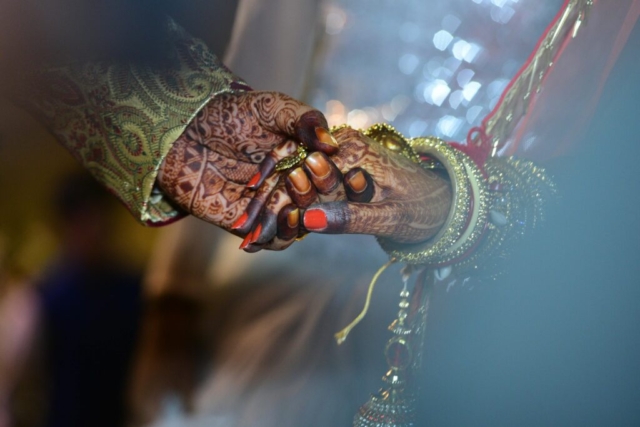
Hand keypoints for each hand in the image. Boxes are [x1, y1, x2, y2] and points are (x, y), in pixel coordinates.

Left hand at [156, 91, 338, 230]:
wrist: (184, 131)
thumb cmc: (231, 114)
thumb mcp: (271, 106)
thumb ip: (303, 119)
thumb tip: (331, 144)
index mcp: (307, 159)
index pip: (333, 174)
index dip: (334, 172)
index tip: (320, 161)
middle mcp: (295, 186)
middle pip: (320, 202)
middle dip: (315, 192)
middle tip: (297, 175)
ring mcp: (274, 207)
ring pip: (300, 224)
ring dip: (299, 218)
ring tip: (291, 204)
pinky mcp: (251, 224)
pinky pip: (273, 240)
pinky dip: (278, 235)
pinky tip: (274, 223)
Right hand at [244, 126, 451, 250]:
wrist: (441, 199)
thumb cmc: (423, 208)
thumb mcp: (390, 217)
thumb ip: (350, 218)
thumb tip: (308, 221)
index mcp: (354, 150)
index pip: (305, 176)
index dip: (278, 205)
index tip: (254, 233)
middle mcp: (342, 144)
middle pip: (294, 175)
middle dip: (267, 206)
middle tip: (245, 238)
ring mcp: (339, 152)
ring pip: (296, 178)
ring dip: (274, 206)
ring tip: (249, 236)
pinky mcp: (339, 164)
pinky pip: (308, 184)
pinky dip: (290, 205)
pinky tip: (270, 225)